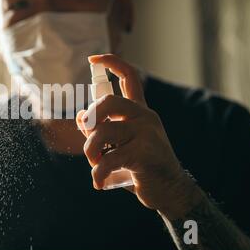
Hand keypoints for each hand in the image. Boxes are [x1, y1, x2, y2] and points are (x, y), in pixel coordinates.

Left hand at [76, 54, 201, 218]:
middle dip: (90, 119)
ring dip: (91, 152)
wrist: (169, 191)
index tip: (93, 58)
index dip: (111, 63)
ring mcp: (147, 134)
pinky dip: (98, 173)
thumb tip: (81, 116)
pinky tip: (99, 182)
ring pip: (103, 133)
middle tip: (89, 137)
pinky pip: (109, 159)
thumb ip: (100, 129)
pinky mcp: (145, 154)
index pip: (129, 77)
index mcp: (139, 111)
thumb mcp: (119, 145)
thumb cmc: (139, 166)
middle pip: (109, 102)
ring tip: (95, 165)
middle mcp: (145, 117)